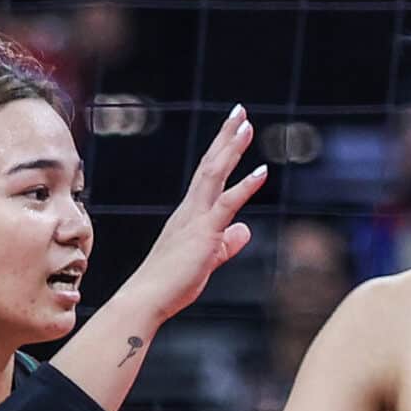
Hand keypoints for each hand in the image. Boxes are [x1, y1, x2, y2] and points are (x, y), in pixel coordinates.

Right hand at [127, 105, 269, 321]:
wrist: (148, 299)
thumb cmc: (172, 283)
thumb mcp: (208, 258)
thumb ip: (228, 243)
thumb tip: (246, 230)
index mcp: (189, 214)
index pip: (207, 174)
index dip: (221, 150)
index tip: (233, 128)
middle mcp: (190, 210)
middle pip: (210, 164)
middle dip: (226, 137)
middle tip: (239, 111)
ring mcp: (195, 219)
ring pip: (214, 175)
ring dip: (231, 149)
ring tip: (246, 125)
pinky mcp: (204, 234)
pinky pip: (227, 205)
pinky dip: (245, 186)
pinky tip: (262, 171)